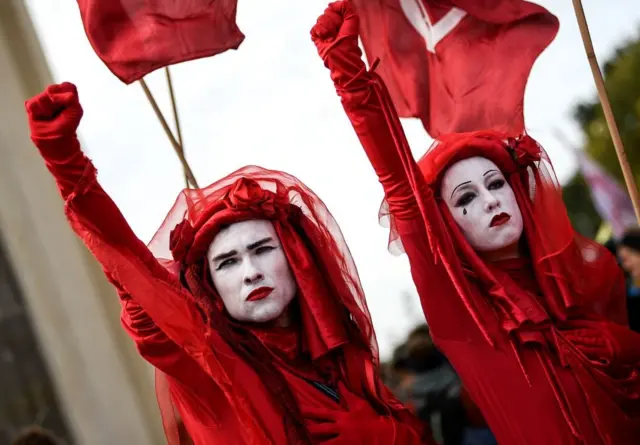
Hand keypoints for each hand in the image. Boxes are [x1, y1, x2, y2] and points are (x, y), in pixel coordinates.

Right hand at [25, 82, 82, 138]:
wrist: (57, 137)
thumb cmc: (67, 124)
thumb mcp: (76, 110)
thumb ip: (70, 99)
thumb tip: (53, 96)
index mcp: (65, 93)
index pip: (67, 86)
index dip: (67, 95)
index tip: (68, 104)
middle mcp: (53, 94)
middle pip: (52, 89)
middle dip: (57, 102)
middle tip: (58, 112)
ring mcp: (41, 99)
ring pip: (42, 97)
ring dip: (48, 109)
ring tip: (50, 115)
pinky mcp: (31, 105)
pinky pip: (33, 104)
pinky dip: (39, 112)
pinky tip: (42, 116)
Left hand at [304, 384, 420, 443]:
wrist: (385, 436)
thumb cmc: (373, 418)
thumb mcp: (360, 404)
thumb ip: (347, 394)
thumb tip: (338, 382)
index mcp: (342, 417)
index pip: (322, 413)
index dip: (310, 412)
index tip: (301, 411)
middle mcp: (340, 430)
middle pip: (319, 430)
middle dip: (311, 430)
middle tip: (305, 429)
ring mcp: (343, 442)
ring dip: (318, 444)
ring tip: (311, 443)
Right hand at [311, 2, 366, 90]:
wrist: (342, 56)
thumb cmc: (349, 41)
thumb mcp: (352, 19)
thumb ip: (345, 6)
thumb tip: (331, 5)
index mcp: (340, 19)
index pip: (333, 7)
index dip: (339, 14)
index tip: (343, 24)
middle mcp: (331, 24)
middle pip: (327, 12)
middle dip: (334, 21)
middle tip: (338, 33)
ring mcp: (323, 31)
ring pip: (321, 19)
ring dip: (329, 28)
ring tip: (333, 38)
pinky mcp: (316, 38)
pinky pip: (315, 28)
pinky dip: (321, 33)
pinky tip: (326, 39)